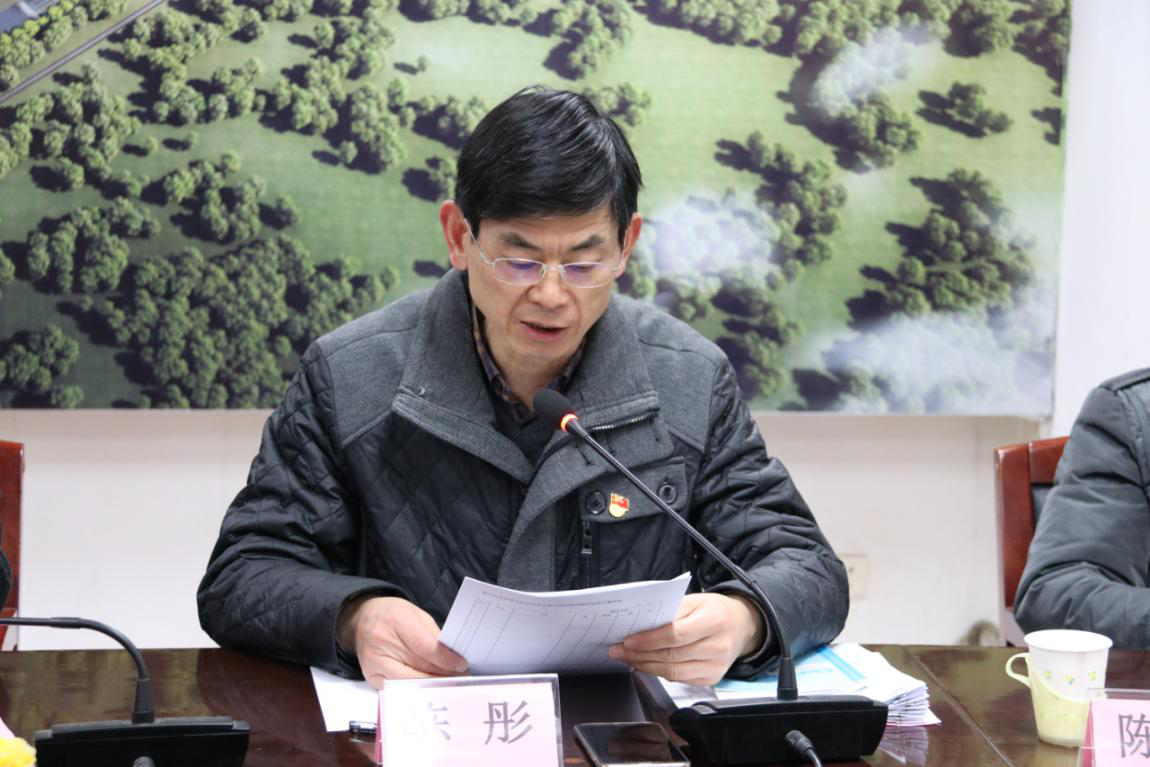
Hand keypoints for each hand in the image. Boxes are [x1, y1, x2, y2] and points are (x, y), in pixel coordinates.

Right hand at [338, 596, 467, 687]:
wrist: (361, 620)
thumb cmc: (392, 615)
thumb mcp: (416, 614)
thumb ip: (432, 635)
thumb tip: (452, 656)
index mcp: (396, 620)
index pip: (424, 646)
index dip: (444, 659)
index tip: (461, 665)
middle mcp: (381, 642)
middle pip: (418, 667)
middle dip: (443, 674)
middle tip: (461, 677)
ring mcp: (374, 662)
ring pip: (409, 681)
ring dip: (432, 684)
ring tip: (449, 683)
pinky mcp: (370, 677)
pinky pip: (398, 689)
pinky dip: (416, 689)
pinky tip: (429, 687)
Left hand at [608, 593, 764, 685]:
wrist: (741, 625)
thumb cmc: (715, 610)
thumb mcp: (695, 600)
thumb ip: (669, 612)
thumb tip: (640, 625)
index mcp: (714, 620)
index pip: (676, 635)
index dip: (649, 640)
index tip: (628, 641)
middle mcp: (718, 646)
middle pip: (672, 656)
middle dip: (640, 655)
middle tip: (619, 651)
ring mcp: (716, 666)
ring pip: (673, 672)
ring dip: (646, 666)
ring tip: (628, 659)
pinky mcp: (711, 679)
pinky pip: (679, 679)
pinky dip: (659, 672)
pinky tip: (646, 665)